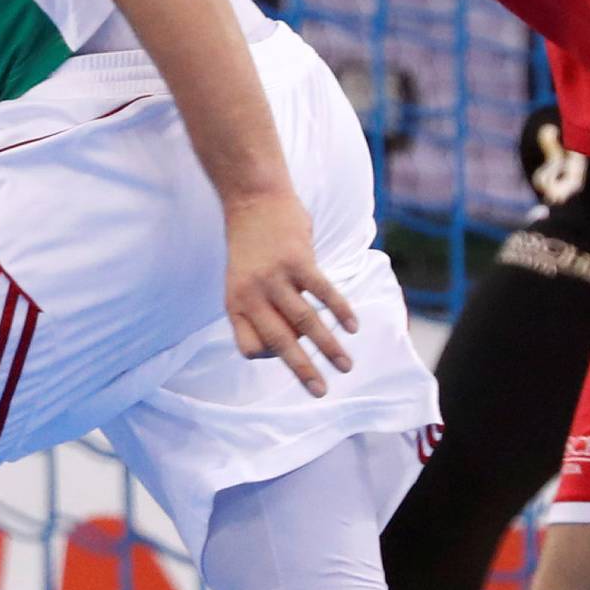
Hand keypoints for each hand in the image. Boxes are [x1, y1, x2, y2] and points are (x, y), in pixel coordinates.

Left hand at [222, 188, 357, 397]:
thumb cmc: (251, 244)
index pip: (250, 347)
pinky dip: (340, 311)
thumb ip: (260, 308)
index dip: (268, 355)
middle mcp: (252, 295)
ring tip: (346, 366)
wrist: (252, 197)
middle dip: (303, 371)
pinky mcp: (298, 260)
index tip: (286, 350)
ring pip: (306, 322)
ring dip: (329, 347)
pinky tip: (353, 327)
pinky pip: (323, 292)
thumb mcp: (241, 279)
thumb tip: (293, 339)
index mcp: (235, 303)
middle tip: (321, 393)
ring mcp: (275, 277)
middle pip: (279, 343)